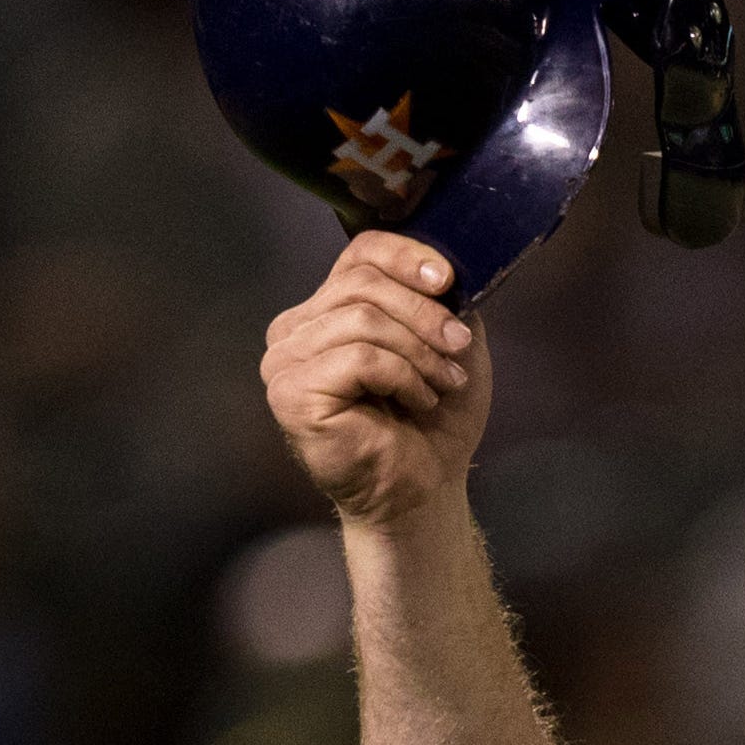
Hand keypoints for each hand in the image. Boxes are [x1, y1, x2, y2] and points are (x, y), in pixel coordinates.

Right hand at [261, 233, 491, 524]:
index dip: (407, 256)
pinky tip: (418, 400)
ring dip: (419, 351)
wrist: (424, 490)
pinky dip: (402, 376)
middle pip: (363, 283)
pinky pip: (358, 358)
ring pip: (362, 319)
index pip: (359, 254)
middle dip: (424, 312)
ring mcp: (286, 361)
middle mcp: (295, 330)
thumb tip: (443, 262)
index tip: (449, 280)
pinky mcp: (292, 393)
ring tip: (444, 383)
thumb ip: (438, 299)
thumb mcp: (445, 346)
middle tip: (459, 347)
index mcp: (327, 311)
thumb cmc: (432, 423)